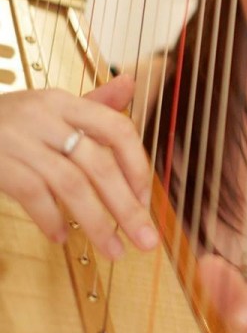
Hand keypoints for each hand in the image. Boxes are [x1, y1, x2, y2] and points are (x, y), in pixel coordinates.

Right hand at [0, 75, 157, 258]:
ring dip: (96, 223)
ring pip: (71, 185)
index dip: (137, 165)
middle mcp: (46, 117)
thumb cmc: (9, 119)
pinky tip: (62, 237)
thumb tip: (130, 83)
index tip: (146, 199)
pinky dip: (50, 218)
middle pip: (99, 166)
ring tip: (114, 250)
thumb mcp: (51, 106)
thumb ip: (93, 103)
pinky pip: (32, 195)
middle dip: (127, 207)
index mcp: (66, 102)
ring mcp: (19, 141)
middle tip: (146, 239)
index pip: (117, 128)